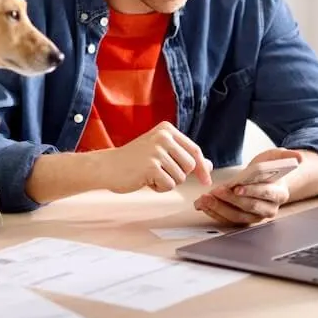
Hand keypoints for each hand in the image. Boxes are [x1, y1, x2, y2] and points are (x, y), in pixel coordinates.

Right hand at [97, 121, 213, 193]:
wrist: (108, 166)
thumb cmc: (134, 161)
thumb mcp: (161, 153)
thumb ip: (183, 157)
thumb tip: (209, 165)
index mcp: (167, 129)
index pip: (194, 150)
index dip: (203, 167)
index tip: (206, 180)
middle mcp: (163, 136)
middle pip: (190, 166)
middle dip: (178, 175)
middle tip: (158, 172)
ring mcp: (157, 151)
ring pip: (180, 178)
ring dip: (167, 182)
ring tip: (149, 174)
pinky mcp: (151, 166)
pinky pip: (169, 185)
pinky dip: (159, 188)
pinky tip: (145, 180)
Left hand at [194, 148, 294, 225]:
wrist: (264, 181)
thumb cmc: (269, 170)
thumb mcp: (276, 158)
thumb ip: (286, 156)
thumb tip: (298, 158)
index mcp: (279, 194)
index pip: (265, 194)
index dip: (251, 191)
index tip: (236, 187)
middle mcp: (269, 209)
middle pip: (249, 207)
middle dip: (231, 200)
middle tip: (215, 192)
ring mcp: (255, 217)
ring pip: (237, 217)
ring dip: (219, 208)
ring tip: (204, 199)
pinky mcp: (242, 220)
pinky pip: (228, 220)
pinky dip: (214, 213)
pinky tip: (203, 205)